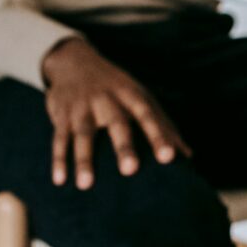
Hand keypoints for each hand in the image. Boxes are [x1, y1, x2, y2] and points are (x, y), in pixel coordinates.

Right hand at [41, 38, 190, 189]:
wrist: (75, 61)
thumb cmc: (118, 88)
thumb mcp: (142, 98)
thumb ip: (164, 126)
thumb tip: (188, 156)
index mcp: (132, 95)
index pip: (149, 115)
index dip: (159, 135)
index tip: (169, 157)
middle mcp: (108, 100)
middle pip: (117, 123)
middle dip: (124, 147)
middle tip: (131, 170)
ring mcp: (83, 107)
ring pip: (83, 133)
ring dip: (84, 159)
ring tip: (86, 185)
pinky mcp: (62, 115)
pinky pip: (59, 138)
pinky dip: (58, 159)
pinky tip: (60, 180)